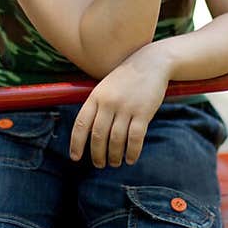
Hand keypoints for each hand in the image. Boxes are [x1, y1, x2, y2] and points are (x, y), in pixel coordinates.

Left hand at [70, 44, 170, 167]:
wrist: (151, 63)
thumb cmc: (126, 78)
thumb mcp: (105, 87)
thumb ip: (96, 106)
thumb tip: (89, 134)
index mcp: (95, 96)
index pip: (81, 124)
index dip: (76, 143)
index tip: (75, 158)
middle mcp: (109, 102)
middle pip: (98, 136)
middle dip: (97, 154)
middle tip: (100, 164)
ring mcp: (126, 107)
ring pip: (116, 140)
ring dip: (114, 156)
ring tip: (115, 163)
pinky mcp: (143, 112)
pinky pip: (135, 138)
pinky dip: (132, 152)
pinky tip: (130, 159)